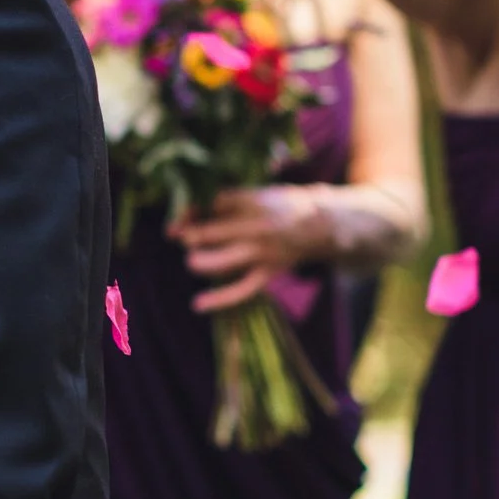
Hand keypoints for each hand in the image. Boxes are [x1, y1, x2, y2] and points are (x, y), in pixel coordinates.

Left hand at [170, 186, 332, 312]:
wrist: (321, 223)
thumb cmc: (277, 205)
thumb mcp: (254, 194)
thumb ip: (222, 202)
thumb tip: (183, 214)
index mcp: (252, 201)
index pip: (211, 204)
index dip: (188, 211)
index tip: (176, 220)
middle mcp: (257, 227)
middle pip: (213, 232)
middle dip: (191, 236)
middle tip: (185, 239)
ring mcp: (264, 252)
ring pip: (225, 261)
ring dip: (202, 262)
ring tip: (193, 261)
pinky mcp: (269, 272)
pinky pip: (243, 289)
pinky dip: (220, 299)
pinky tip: (197, 304)